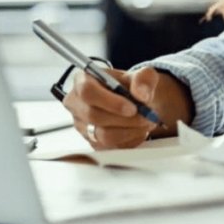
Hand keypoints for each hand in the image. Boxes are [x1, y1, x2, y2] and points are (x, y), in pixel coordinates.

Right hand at [61, 66, 192, 149]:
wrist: (134, 103)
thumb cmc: (132, 86)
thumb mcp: (143, 75)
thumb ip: (144, 79)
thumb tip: (141, 95)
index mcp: (83, 80)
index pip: (87, 91)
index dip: (110, 102)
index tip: (133, 107)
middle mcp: (76, 103)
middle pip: (94, 116)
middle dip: (125, 119)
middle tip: (147, 117)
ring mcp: (82, 125)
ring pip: (103, 135)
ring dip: (130, 131)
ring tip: (146, 123)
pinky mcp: (92, 142)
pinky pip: (110, 147)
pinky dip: (130, 140)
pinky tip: (139, 130)